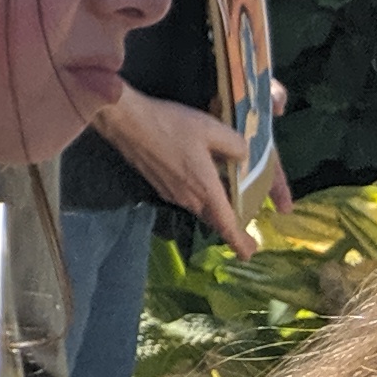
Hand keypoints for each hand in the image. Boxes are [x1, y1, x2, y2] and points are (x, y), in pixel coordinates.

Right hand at [89, 83, 253, 245]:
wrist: (127, 122)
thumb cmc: (170, 125)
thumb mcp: (211, 128)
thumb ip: (235, 145)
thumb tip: (246, 157)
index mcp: (206, 189)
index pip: (226, 225)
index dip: (239, 242)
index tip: (249, 254)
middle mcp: (189, 198)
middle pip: (213, 219)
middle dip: (228, 224)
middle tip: (243, 223)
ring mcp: (171, 194)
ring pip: (199, 208)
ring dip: (212, 207)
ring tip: (222, 194)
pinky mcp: (159, 186)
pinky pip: (185, 198)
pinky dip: (196, 196)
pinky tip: (196, 177)